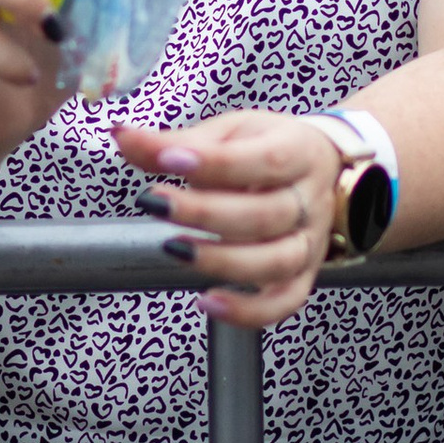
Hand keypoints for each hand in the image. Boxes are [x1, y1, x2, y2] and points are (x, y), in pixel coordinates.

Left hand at [117, 111, 341, 328]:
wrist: (321, 166)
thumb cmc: (267, 146)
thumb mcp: (228, 131)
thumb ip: (175, 142)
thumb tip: (122, 137)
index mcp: (297, 150)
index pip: (262, 160)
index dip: (214, 162)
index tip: (168, 159)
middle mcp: (309, 199)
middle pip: (265, 215)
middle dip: (205, 213)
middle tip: (156, 204)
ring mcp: (310, 241)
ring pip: (275, 261)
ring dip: (222, 261)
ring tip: (175, 249)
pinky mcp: (303, 274)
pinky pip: (284, 301)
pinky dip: (249, 311)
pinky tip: (208, 301)